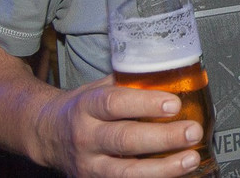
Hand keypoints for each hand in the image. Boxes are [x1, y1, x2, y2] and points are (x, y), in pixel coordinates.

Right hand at [34, 75, 204, 176]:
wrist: (47, 134)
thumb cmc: (84, 107)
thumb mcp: (100, 87)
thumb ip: (131, 82)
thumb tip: (172, 72)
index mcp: (87, 106)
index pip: (115, 104)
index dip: (146, 104)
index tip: (174, 103)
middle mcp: (86, 137)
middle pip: (125, 139)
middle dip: (163, 137)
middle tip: (192, 131)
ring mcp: (89, 165)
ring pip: (127, 171)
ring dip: (163, 167)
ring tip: (190, 158)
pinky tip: (175, 173)